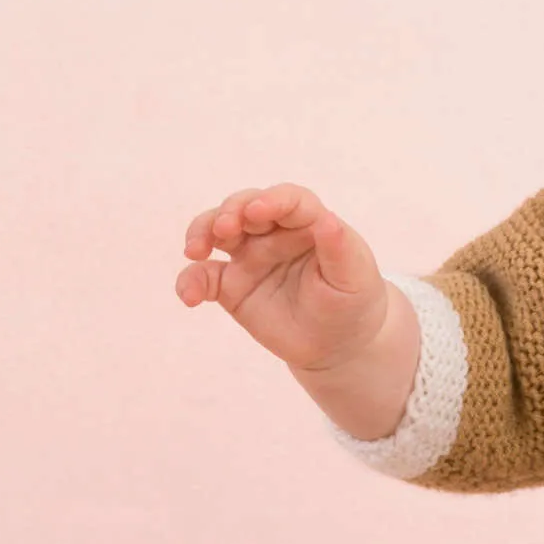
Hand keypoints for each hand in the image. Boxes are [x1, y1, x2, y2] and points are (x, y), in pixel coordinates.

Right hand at [176, 183, 387, 374]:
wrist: (337, 343)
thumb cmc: (352, 301)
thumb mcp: (354, 278)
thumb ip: (339, 249)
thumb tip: (329, 220)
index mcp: (308, 223)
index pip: (288, 200)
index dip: (272, 200)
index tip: (257, 211)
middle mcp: (274, 233)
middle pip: (244, 206)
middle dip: (230, 211)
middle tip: (224, 229)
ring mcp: (249, 256)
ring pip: (216, 232)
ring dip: (202, 232)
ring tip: (195, 250)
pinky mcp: (230, 285)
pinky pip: (204, 277)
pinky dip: (190, 282)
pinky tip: (189, 297)